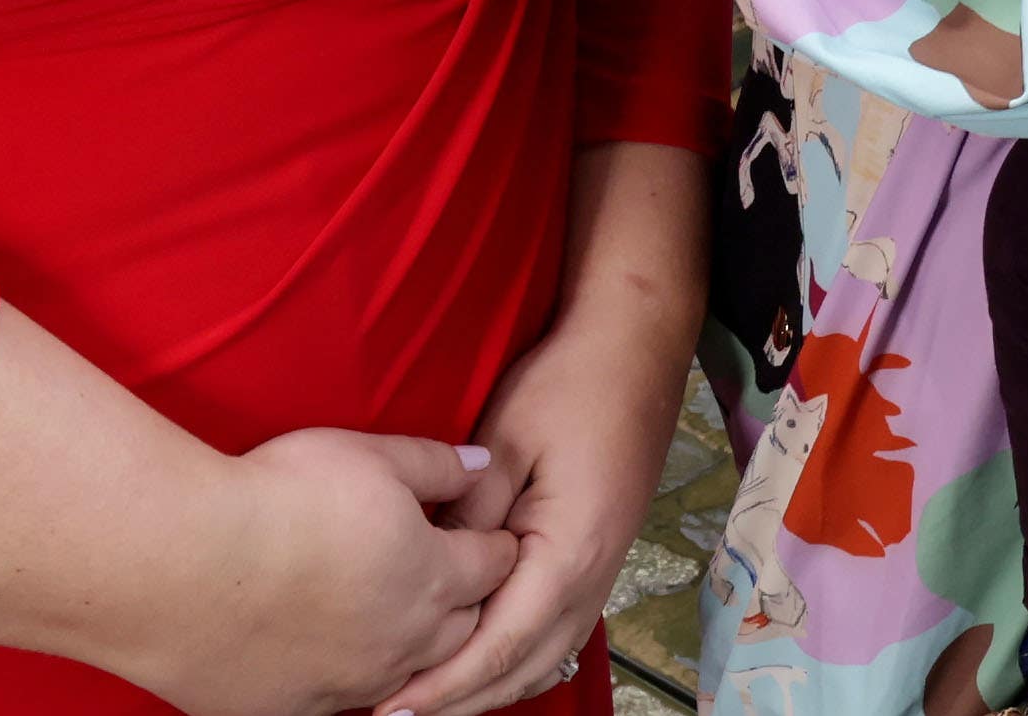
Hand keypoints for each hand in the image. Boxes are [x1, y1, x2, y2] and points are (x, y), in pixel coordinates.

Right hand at [150, 430, 518, 715]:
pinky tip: (328, 649)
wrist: (183, 567)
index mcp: (432, 576)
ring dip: (408, 644)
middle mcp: (403, 641)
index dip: (493, 542)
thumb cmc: (278, 499)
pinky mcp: (296, 708)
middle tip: (447, 573)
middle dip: (465, 599)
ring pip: (406, 672)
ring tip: (389, 614)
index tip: (484, 531)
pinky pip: (342, 698)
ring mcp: (350, 683)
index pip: (494, 564)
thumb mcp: (368, 454)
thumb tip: (479, 467)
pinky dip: (347, 674)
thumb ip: (434, 463)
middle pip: (464, 627)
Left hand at [407, 138, 703, 715]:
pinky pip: (553, 636)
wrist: (635, 348)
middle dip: (459, 699)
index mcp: (571, 550)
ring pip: (543, 659)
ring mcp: (601, 572)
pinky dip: (513, 661)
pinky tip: (478, 662)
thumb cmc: (571, 384)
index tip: (392, 704)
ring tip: (427, 698)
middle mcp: (593, 577)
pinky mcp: (596, 559)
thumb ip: (470, 510)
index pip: (501, 642)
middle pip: (523, 667)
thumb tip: (433, 563)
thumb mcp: (506, 438)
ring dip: (487, 687)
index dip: (445, 682)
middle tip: (393, 711)